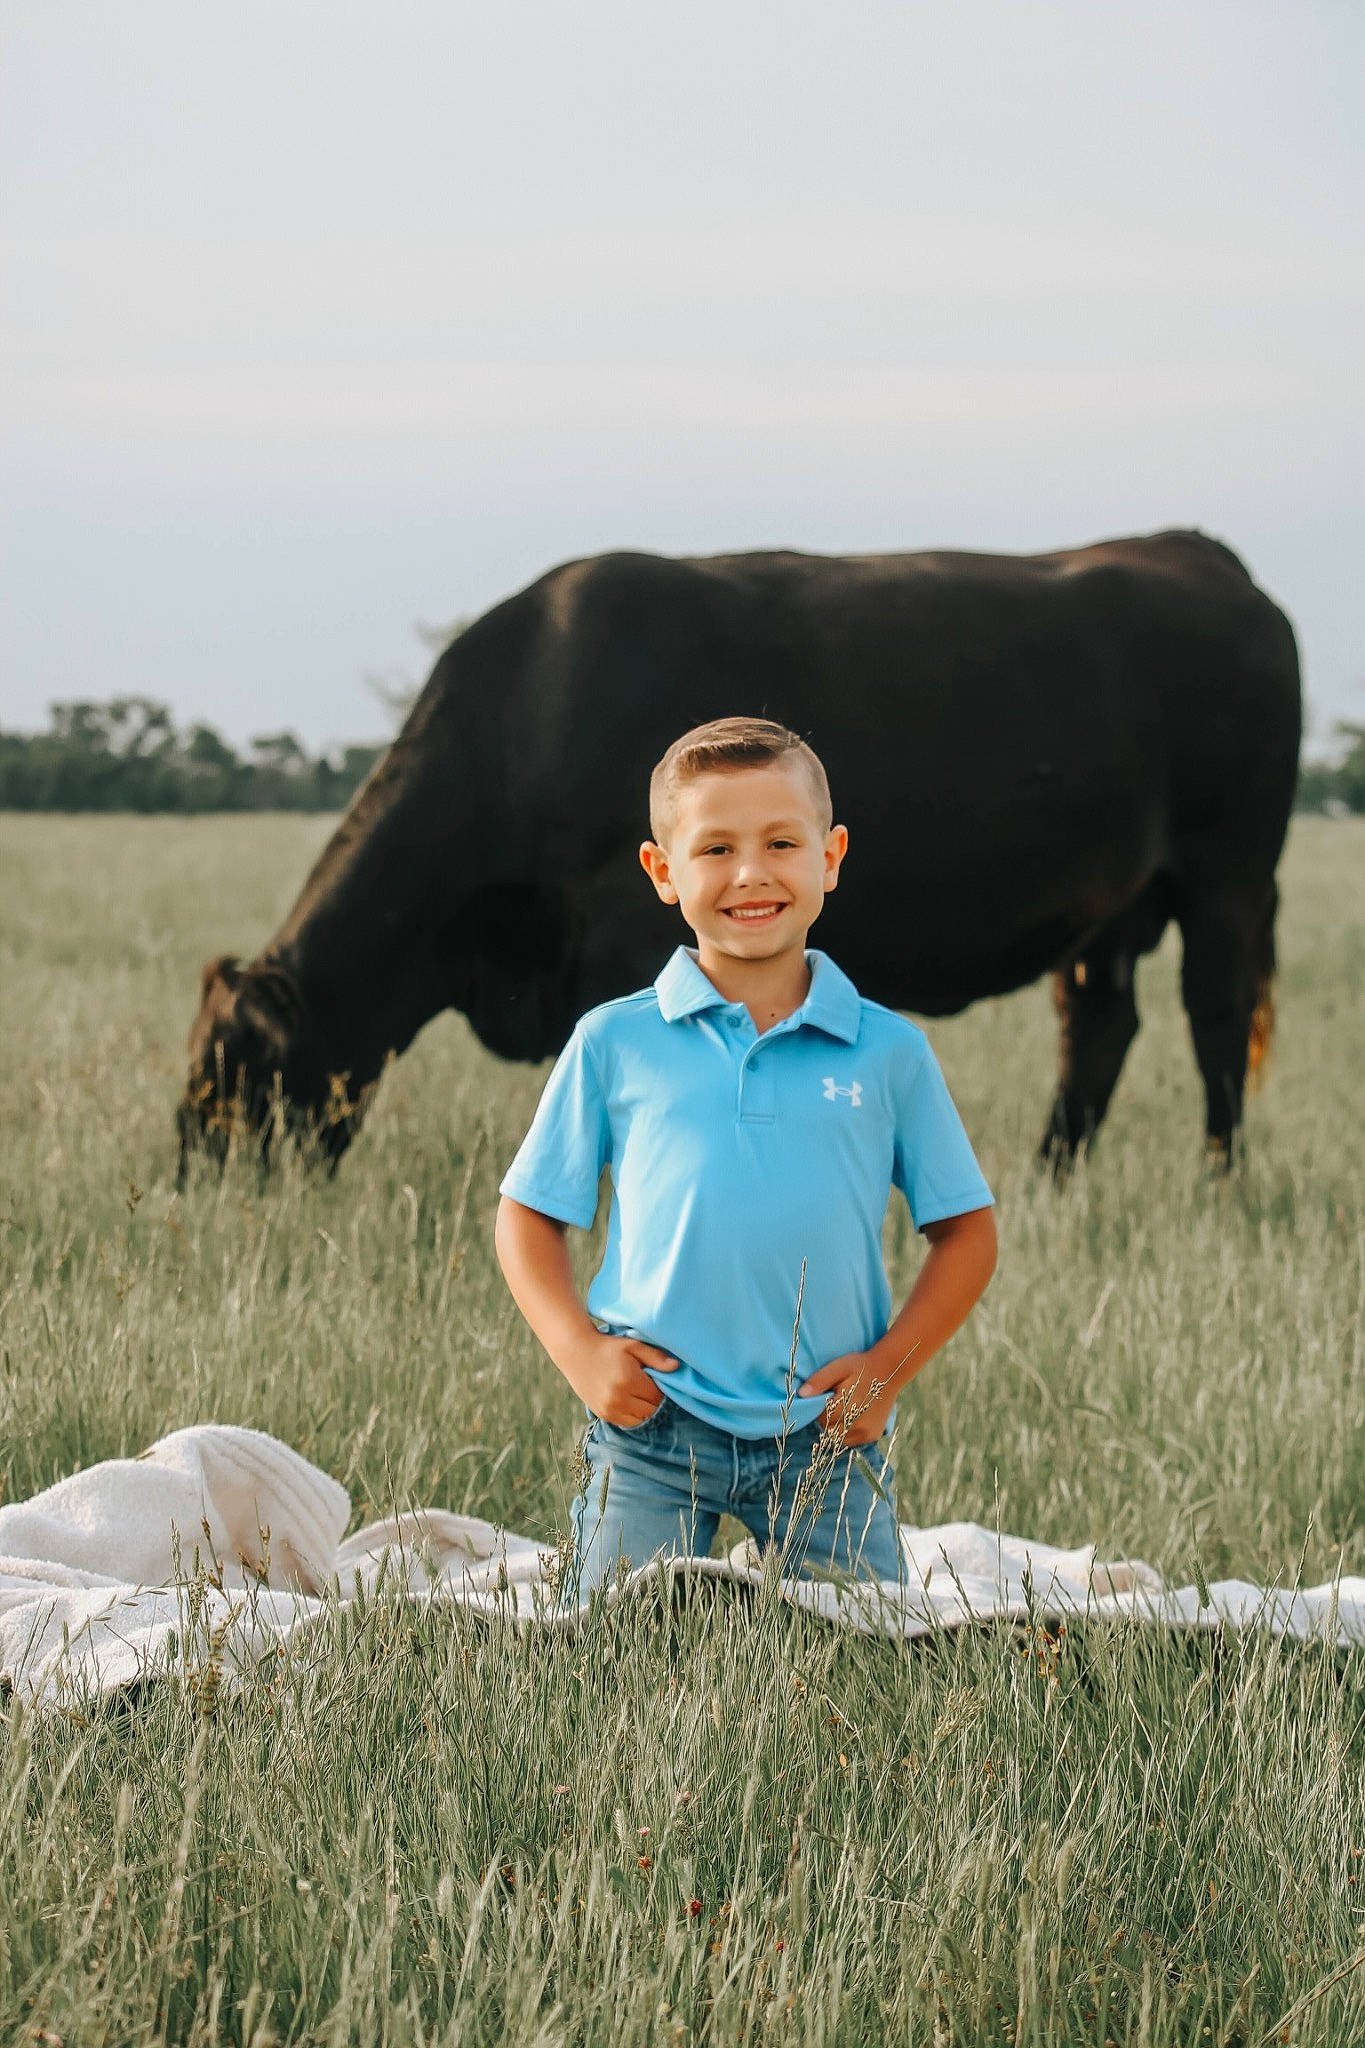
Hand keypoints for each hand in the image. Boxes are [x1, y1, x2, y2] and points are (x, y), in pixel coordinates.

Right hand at [562, 1330, 677, 1429]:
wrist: (576, 1353)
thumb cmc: (608, 1347)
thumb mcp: (633, 1345)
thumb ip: (656, 1357)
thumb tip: (677, 1367)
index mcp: (629, 1380)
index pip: (658, 1396)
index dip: (663, 1390)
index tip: (659, 1381)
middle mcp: (619, 1399)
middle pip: (651, 1411)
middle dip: (655, 1401)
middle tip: (651, 1388)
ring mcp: (610, 1409)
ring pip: (640, 1420)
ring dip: (645, 1411)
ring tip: (641, 1395)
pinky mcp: (603, 1415)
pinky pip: (627, 1423)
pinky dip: (634, 1416)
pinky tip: (631, 1401)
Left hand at [797, 1349, 896, 1444]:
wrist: (891, 1370)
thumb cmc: (861, 1367)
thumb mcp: (839, 1367)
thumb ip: (819, 1381)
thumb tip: (802, 1395)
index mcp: (848, 1407)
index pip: (820, 1418)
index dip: (820, 1408)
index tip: (828, 1396)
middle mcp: (858, 1425)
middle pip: (828, 1430)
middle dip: (827, 1418)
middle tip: (837, 1400)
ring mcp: (866, 1433)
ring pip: (838, 1437)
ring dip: (836, 1426)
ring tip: (845, 1408)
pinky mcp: (872, 1436)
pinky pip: (850, 1440)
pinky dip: (847, 1431)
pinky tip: (853, 1416)